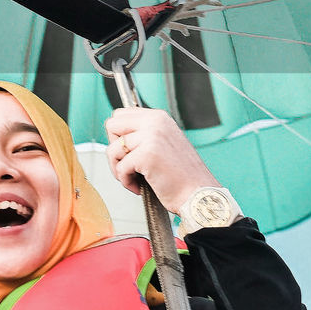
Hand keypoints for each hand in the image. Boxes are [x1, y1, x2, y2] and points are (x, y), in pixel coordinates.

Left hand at [104, 107, 218, 214]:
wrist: (199, 194)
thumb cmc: (182, 175)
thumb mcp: (164, 142)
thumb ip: (143, 133)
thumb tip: (116, 134)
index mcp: (159, 117)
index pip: (120, 115)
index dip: (119, 136)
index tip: (128, 151)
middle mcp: (155, 122)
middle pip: (111, 126)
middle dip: (115, 148)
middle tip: (128, 163)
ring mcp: (151, 137)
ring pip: (112, 149)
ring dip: (118, 169)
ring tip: (134, 177)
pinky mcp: (146, 155)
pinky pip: (120, 168)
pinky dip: (126, 181)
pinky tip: (139, 186)